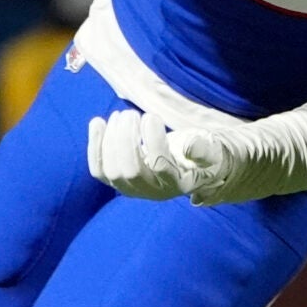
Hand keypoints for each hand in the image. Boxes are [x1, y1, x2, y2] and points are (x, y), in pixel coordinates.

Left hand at [86, 107, 234, 201]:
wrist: (188, 169)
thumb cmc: (202, 157)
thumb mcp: (212, 152)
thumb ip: (204, 150)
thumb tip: (188, 146)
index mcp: (177, 183)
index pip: (159, 165)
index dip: (153, 140)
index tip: (151, 117)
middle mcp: (152, 192)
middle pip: (130, 170)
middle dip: (126, 139)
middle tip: (131, 114)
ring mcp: (132, 189)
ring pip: (111, 171)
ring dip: (111, 139)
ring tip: (121, 115)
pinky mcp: (117, 182)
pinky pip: (98, 170)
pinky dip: (94, 145)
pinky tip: (97, 122)